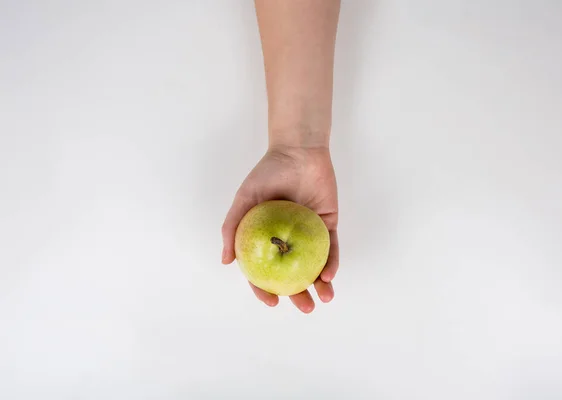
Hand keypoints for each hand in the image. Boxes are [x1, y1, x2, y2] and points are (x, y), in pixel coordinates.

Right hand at [221, 146, 338, 312]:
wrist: (298, 151)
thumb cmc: (267, 173)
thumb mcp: (244, 200)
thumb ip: (233, 228)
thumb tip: (226, 262)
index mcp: (266, 238)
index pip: (265, 270)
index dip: (266, 289)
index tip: (272, 302)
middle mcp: (288, 240)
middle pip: (294, 273)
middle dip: (299, 295)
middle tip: (305, 308)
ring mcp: (309, 234)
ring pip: (315, 265)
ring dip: (320, 285)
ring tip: (323, 299)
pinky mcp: (328, 224)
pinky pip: (332, 248)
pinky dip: (332, 262)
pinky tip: (330, 275)